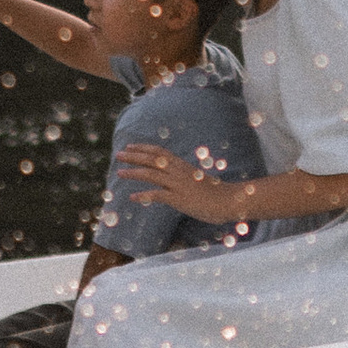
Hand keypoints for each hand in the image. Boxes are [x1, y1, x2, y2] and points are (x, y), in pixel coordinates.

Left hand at [115, 144, 237, 222]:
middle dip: (134, 156)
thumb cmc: (216, 192)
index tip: (131, 146)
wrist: (228, 201)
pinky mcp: (178, 198)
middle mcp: (178, 171)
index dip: (144, 148)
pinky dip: (143, 195)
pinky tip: (132, 197)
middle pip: (152, 160)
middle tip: (119, 154)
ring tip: (120, 172)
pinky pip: (157, 195)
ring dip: (134, 172)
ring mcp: (178, 184)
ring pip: (151, 174)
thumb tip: (174, 181)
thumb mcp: (197, 180)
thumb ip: (184, 178)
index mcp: (183, 165)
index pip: (160, 152)